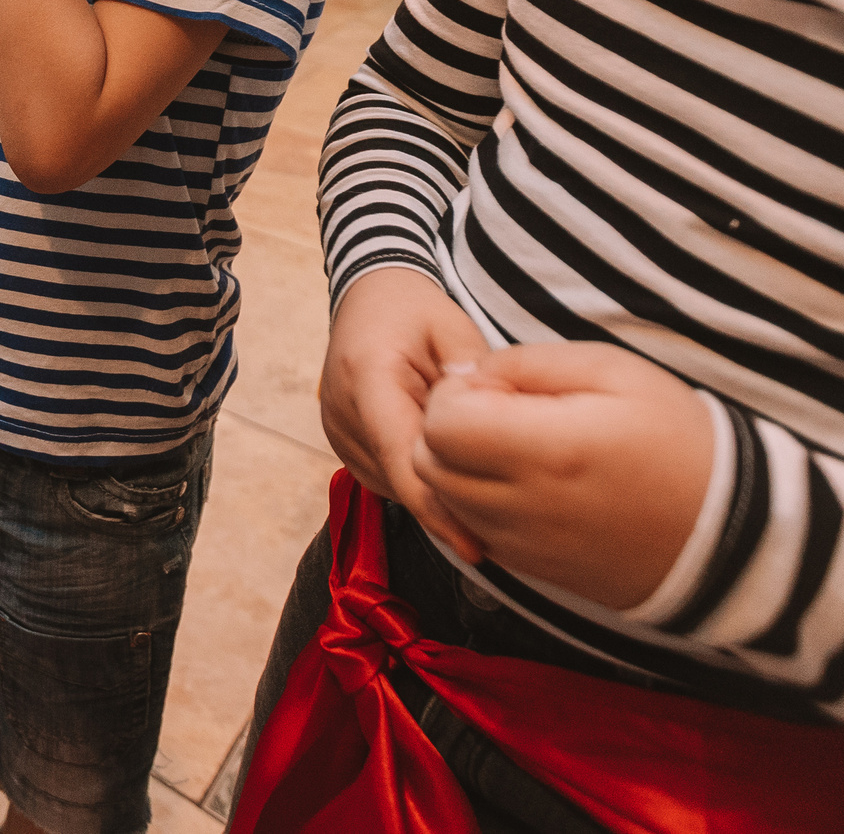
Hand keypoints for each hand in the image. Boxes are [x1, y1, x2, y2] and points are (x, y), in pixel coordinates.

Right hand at [319, 268, 492, 561]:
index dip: (437, 510)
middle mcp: (343, 414)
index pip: (402, 461)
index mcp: (368, 380)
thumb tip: (491, 424)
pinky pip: (386, 477)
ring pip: (393, 485)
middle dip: (447, 497)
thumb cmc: (412, 309)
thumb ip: (471, 375)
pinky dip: (416, 478)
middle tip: (506, 509)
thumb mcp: (451, 326)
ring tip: (476, 470)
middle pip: (399, 480)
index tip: (473, 546)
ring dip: (431, 486)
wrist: (368, 297)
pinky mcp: (344, 443)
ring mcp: (337, 432)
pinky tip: (447, 461)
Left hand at [415, 342, 714, 610]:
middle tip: (498, 411)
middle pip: (430, 464)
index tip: (495, 384)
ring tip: (512, 444)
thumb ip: (525, 364)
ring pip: (444, 502)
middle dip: (446, 428)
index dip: (454, 393)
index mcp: (545, 451)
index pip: (440, 422)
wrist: (730, 533)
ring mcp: (525, 547)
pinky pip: (473, 531)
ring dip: (457, 467)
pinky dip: (478, 503)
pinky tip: (523, 482)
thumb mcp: (612, 371)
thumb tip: (465, 374)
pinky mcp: (532, 571)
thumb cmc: (677, 439)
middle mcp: (524, 507)